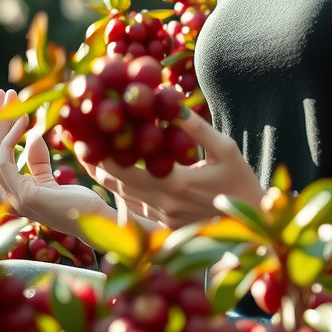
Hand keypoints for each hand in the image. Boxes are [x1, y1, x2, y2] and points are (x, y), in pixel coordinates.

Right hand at [0, 88, 112, 236]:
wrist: (95, 218)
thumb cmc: (76, 201)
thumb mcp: (48, 177)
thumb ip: (35, 160)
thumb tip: (29, 136)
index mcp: (8, 196)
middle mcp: (5, 200)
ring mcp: (12, 200)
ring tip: (9, 98)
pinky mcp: (24, 196)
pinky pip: (6, 161)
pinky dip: (11, 137)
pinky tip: (23, 119)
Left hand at [78, 110, 263, 228]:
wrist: (253, 222)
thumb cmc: (242, 181)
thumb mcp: (226, 149)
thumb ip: (198, 129)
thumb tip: (172, 105)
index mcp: (177, 184)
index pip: (126, 169)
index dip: (102, 154)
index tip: (85, 136)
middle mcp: (165, 204)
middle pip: (117, 183)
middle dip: (96, 163)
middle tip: (79, 141)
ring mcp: (163, 218)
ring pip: (123, 197)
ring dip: (106, 177)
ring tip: (90, 154)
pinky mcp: (165, 226)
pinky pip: (136, 207)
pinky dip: (122, 190)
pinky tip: (115, 174)